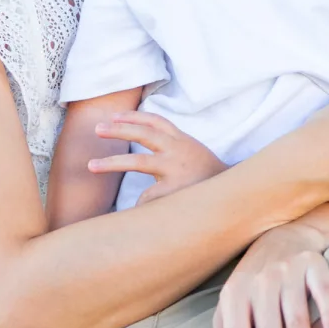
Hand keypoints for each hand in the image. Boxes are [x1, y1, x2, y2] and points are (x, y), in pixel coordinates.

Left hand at [87, 110, 226, 203]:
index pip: (155, 121)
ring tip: (90, 165)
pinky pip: (147, 196)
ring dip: (111, 162)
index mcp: (182, 140)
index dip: (133, 116)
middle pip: (142, 133)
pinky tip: (134, 211)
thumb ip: (173, 146)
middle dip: (117, 130)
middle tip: (96, 129)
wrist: (238, 196)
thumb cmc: (209, 176)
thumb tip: (146, 139)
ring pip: (138, 161)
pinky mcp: (176, 190)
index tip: (113, 117)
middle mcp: (177, 149)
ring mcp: (176, 169)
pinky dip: (138, 203)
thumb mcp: (194, 153)